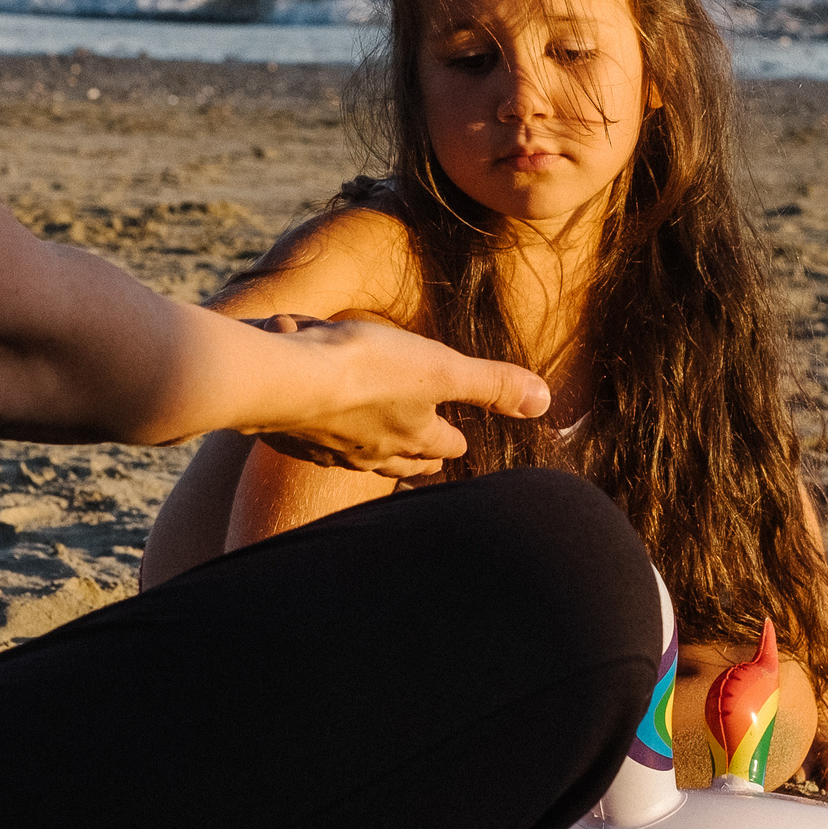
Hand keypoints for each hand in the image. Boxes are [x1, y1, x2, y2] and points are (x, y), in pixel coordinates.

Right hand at [242, 313, 548, 480]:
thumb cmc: (367, 368)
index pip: (447, 445)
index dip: (458, 441)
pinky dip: (330, 440)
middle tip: (430, 457)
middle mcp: (376, 451)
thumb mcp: (441, 367)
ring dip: (377, 455)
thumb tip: (544, 402)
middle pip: (407, 462)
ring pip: (364, 460)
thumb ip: (491, 383)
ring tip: (382, 453)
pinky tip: (323, 433)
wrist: (283, 380)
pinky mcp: (294, 438)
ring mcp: (332, 449)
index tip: (463, 442)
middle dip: (421, 458)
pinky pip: (319, 446)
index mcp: (414, 434)